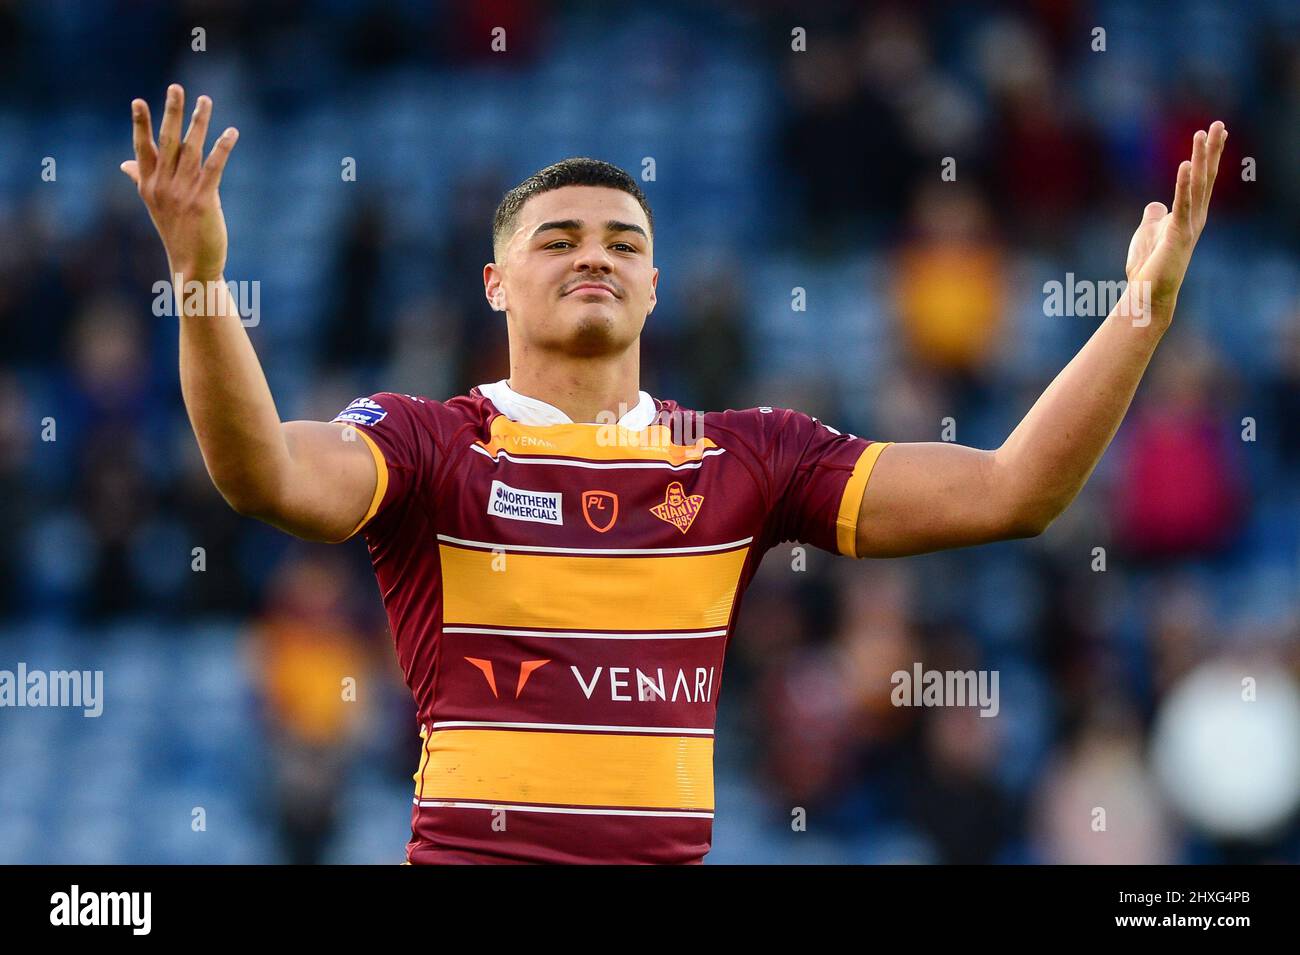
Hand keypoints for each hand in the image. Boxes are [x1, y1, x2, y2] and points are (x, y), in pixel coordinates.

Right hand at [120, 84, 237, 283]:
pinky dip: (222, 148)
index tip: (138, 101)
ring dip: (199, 122)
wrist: (192, 265)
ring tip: (205, 100)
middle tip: (176, 87)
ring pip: (191, 149)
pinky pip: (214, 167)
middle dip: (171, 113)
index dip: (140, 124)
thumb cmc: (175, 232)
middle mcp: (162, 185)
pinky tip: (231, 133)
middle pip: (167, 142)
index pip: (143, 148)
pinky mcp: (204, 200)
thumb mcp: (154, 204)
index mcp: (148, 185)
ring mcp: (182, 192)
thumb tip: (124, 163)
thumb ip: (140, 179)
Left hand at [1125, 120, 1226, 318]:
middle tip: (1218, 124)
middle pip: (1206, 177)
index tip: (1214, 132)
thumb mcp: (1149, 233)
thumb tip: (1155, 203)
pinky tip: (1185, 164)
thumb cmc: (1148, 266)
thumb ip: (1155, 217)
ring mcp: (1188, 225)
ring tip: (1203, 134)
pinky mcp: (1177, 234)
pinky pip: (1182, 204)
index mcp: (1189, 215)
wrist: (1148, 293)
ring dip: (1201, 158)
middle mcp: (1195, 217)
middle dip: (1211, 150)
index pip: (1202, 179)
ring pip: (1198, 185)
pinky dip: (1183, 183)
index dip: (1208, 155)